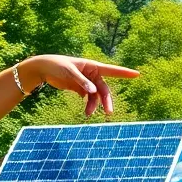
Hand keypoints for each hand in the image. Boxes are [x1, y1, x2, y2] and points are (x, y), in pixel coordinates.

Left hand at [20, 55, 138, 116]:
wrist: (44, 68)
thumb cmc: (57, 66)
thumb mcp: (69, 73)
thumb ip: (82, 82)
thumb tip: (93, 92)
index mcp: (93, 66)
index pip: (112, 70)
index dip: (125, 73)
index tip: (137, 74)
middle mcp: (92, 74)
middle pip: (104, 89)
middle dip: (106, 101)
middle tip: (108, 112)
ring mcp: (87, 82)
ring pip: (95, 96)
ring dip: (93, 106)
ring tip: (87, 115)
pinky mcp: (80, 88)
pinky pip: (88, 98)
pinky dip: (88, 105)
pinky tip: (85, 111)